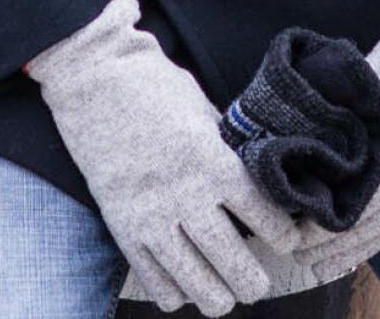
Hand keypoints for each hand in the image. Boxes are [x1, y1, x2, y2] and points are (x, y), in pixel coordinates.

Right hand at [26, 0, 297, 313]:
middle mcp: (185, 196)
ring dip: (218, 297)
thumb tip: (255, 185)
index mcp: (213, 162)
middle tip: (259, 282)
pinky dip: (175, 293)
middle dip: (255, 283)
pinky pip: (156, 282)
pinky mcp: (121, 228)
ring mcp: (150, 217)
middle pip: (235, 264)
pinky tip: (184, 284)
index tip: (287, 241)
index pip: (265, 219)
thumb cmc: (156, 89)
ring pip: (197, 284)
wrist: (92, 81)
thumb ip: (226, 153)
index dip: (284, 238)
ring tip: (227, 294)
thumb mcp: (205, 113)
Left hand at [288, 0, 379, 282]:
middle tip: (284, 247)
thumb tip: (282, 152)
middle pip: (361, 230)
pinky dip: (369, 243)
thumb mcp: (358, 92)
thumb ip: (329, 126)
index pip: (347, 210)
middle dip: (320, 244)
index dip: (312, 226)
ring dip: (342, 251)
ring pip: (379, 235)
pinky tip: (343, 255)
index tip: (282, 228)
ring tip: (307, 260)